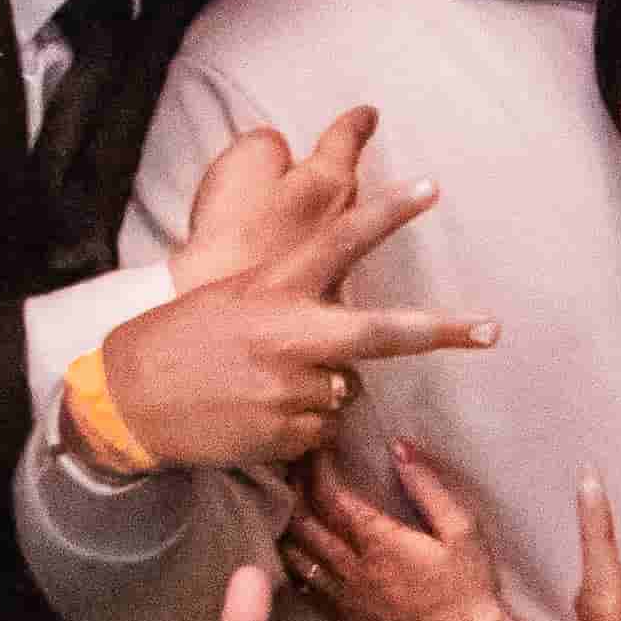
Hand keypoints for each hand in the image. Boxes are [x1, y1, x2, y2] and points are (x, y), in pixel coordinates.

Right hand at [96, 109, 490, 470]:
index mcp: (275, 289)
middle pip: (383, 332)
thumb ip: (290, 298)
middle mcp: (290, 335)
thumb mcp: (233, 297)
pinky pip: (322, 430)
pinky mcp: (287, 433)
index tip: (431, 187)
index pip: (341, 240)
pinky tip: (258, 417)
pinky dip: (301, 427)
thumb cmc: (180, 340)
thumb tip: (344, 324)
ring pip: (345, 391)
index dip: (388, 212)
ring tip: (264, 388)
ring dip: (321, 392)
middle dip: (443, 331)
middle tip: (491, 330)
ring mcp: (291, 388)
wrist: (129, 401)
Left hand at [276, 444, 525, 620]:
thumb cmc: (470, 588)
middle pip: (302, 521)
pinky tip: (295, 546)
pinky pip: (302, 586)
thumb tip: (399, 448)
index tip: (317, 447)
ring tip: (291, 500)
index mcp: (378, 542)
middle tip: (296, 466)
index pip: (329, 496)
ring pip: (293, 554)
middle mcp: (350, 569)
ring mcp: (341, 598)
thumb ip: (428, 487)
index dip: (317, 468)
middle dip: (295, 488)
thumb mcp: (463, 529)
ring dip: (287, 523)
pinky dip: (291, 560)